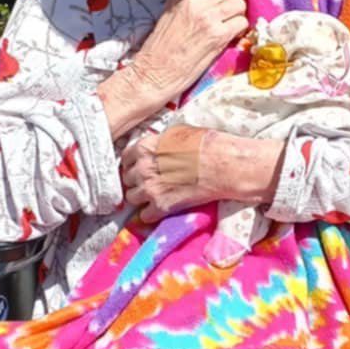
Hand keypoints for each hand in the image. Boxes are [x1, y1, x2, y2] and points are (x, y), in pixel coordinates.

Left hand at [120, 127, 283, 223]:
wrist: (224, 165)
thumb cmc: (207, 145)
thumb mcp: (178, 133)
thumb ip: (160, 142)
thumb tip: (156, 146)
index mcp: (145, 147)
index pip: (126, 158)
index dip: (134, 164)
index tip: (141, 168)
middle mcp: (143, 168)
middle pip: (127, 179)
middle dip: (137, 181)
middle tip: (151, 182)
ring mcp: (150, 188)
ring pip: (132, 198)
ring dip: (142, 198)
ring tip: (155, 196)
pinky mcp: (161, 206)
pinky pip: (144, 215)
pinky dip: (151, 214)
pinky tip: (162, 208)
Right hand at [128, 0, 248, 107]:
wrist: (155, 72)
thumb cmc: (160, 46)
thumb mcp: (170, 11)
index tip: (215, 0)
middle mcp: (195, 1)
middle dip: (229, 2)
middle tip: (222, 16)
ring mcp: (208, 18)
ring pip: (239, 3)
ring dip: (236, 15)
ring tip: (227, 26)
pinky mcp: (218, 36)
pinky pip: (242, 22)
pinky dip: (239, 30)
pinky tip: (229, 36)